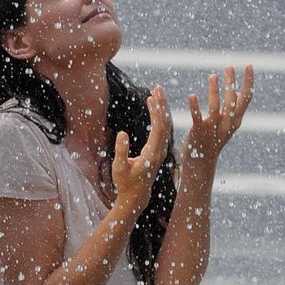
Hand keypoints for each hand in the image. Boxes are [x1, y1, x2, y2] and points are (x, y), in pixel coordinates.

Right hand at [112, 86, 171, 210]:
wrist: (136, 196)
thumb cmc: (125, 183)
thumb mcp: (119, 168)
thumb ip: (121, 151)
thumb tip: (122, 133)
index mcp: (152, 154)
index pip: (159, 129)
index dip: (156, 112)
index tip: (152, 97)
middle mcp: (160, 151)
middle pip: (165, 123)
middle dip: (162, 105)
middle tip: (158, 87)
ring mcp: (161, 150)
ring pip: (165, 125)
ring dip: (161, 108)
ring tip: (156, 92)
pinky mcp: (159, 150)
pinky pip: (162, 129)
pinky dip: (159, 116)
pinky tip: (155, 106)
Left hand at [182, 66, 253, 170]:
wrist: (201, 163)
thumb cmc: (213, 141)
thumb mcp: (226, 125)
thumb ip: (231, 110)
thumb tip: (235, 92)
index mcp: (235, 121)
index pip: (246, 98)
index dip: (248, 82)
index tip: (249, 66)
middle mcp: (227, 125)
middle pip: (232, 101)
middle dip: (231, 83)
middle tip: (229, 67)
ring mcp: (213, 129)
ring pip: (216, 108)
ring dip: (215, 91)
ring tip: (212, 76)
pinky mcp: (199, 133)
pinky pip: (197, 118)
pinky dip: (195, 107)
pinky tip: (192, 96)